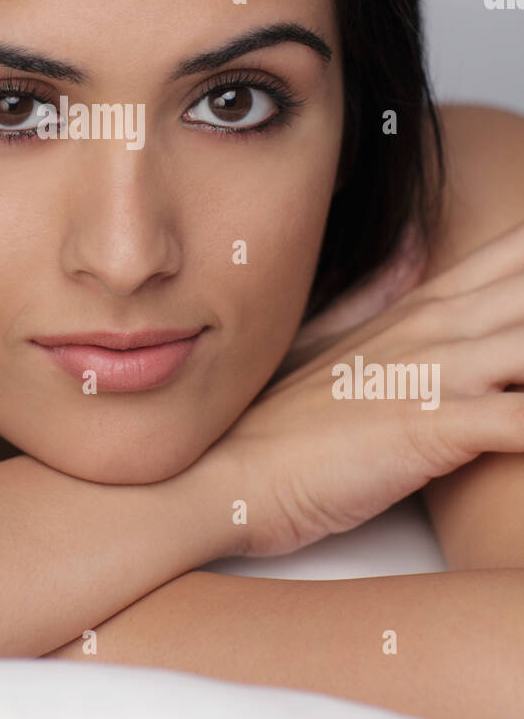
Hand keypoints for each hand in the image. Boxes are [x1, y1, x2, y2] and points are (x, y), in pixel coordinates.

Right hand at [203, 219, 523, 558]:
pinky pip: (520, 421)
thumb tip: (420, 246)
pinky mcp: (429, 428)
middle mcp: (437, 330)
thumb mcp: (324, 340)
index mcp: (419, 309)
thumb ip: (375, 292)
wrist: (224, 473)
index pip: (513, 259)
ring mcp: (434, 374)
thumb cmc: (277, 421)